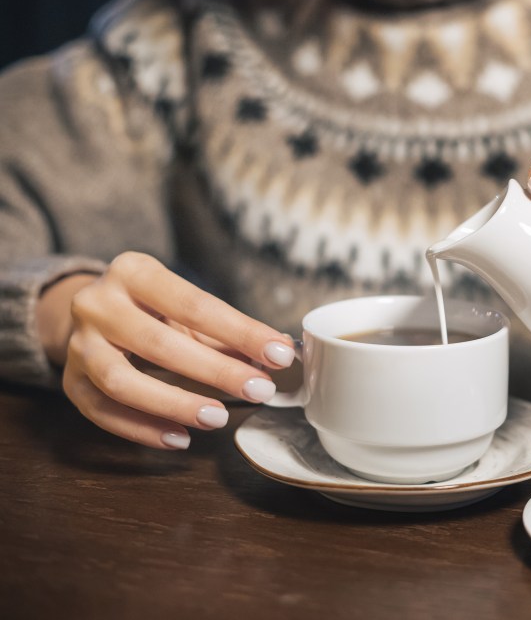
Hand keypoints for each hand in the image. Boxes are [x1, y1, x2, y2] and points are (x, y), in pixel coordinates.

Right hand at [42, 252, 294, 449]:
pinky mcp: (69, 380)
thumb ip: (230, 331)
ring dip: (175, 404)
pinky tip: (180, 438)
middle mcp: (97, 303)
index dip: (241, 332)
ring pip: (121, 381)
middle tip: (259, 390)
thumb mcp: (188, 308)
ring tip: (218, 418)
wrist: (94, 311)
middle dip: (215, 370)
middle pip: (158, 343)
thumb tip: (281, 353)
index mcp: (134, 272)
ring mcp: (78, 343)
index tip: (281, 354)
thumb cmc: (155, 310)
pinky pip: (102, 411)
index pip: (194, 304)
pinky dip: (142, 429)